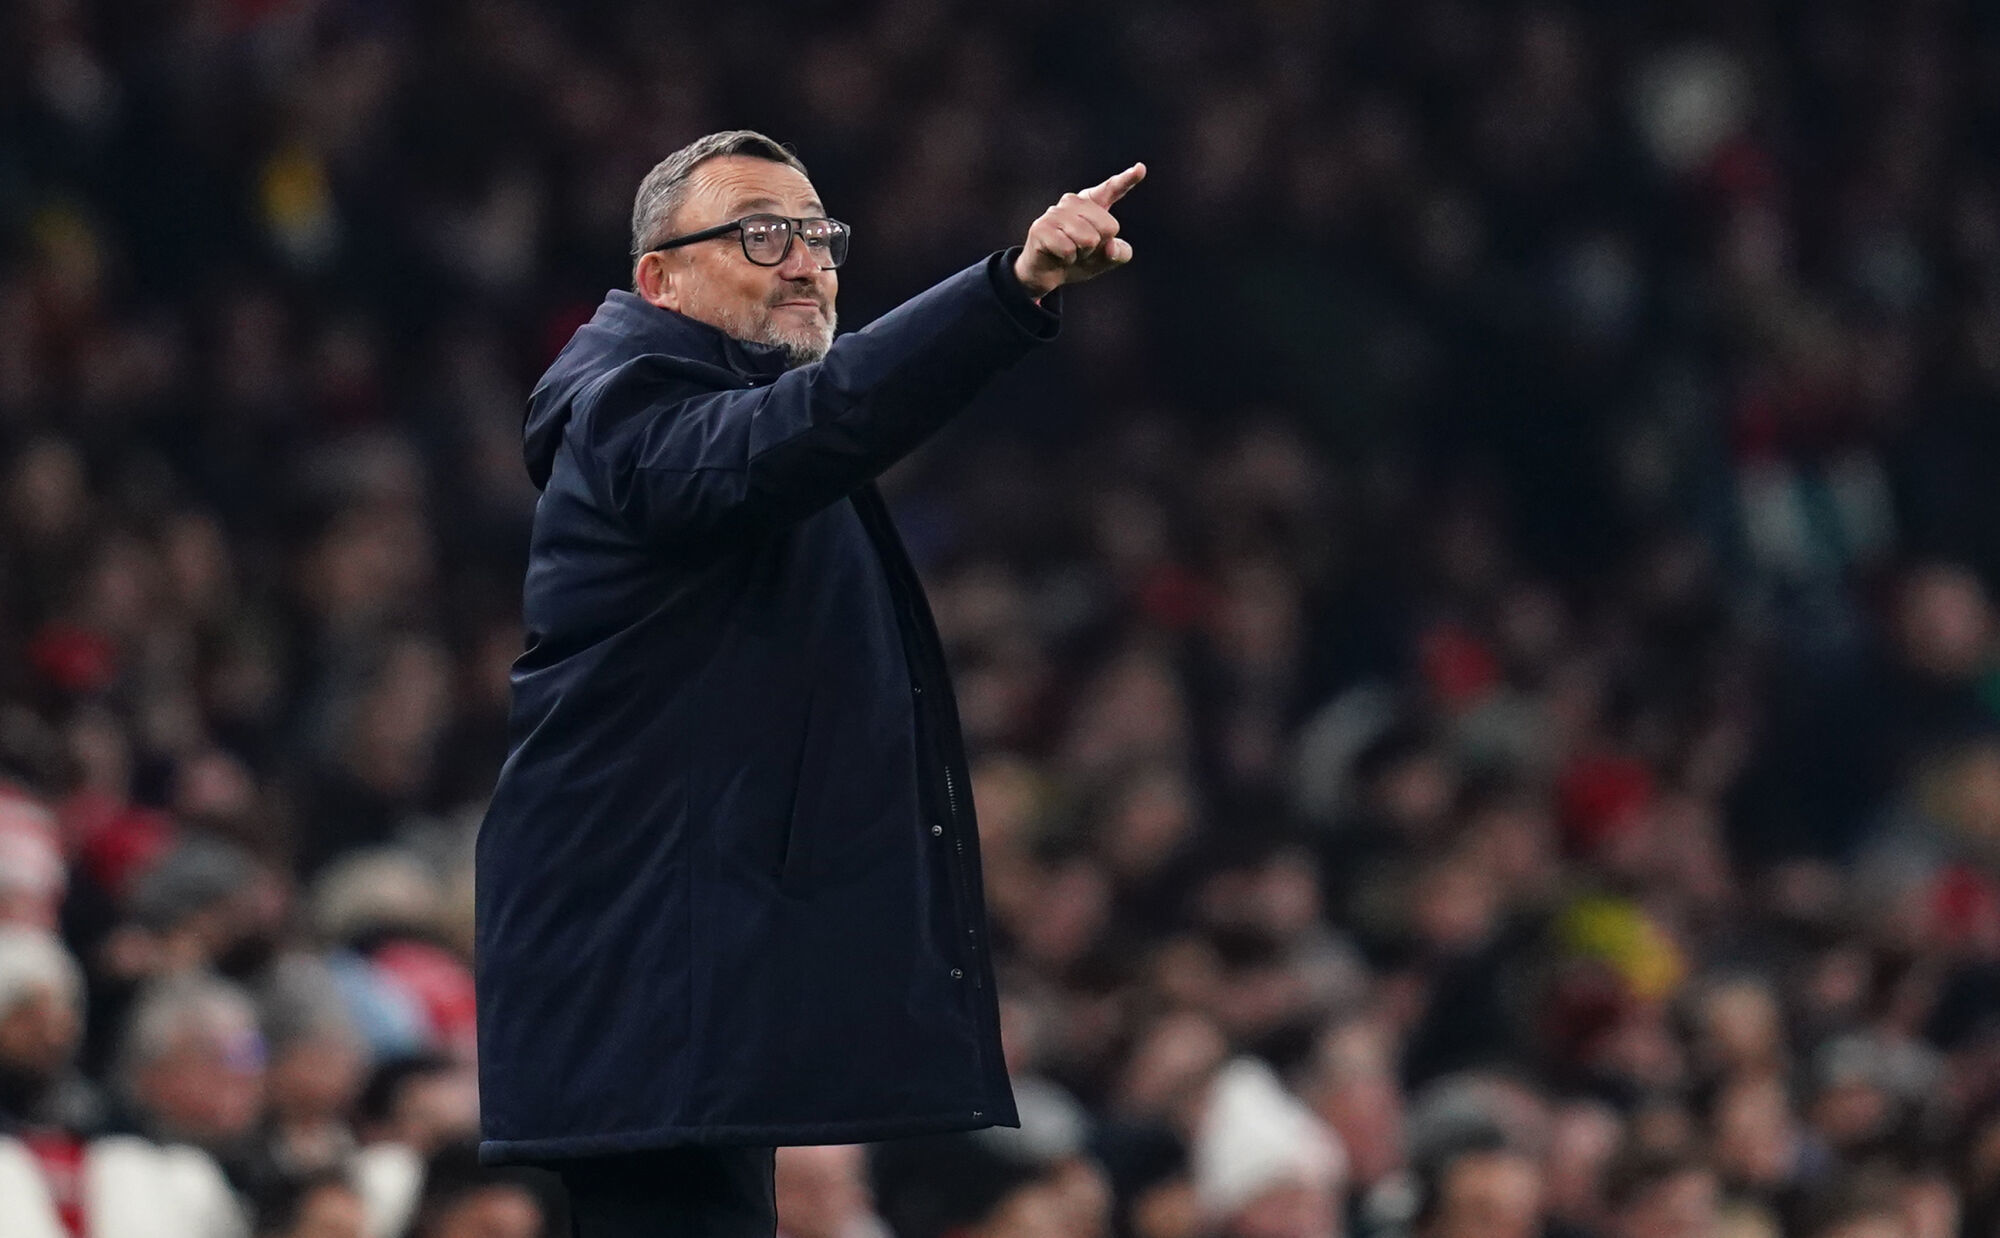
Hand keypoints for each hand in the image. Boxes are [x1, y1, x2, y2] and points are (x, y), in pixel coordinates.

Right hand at [1013, 162, 1145, 298]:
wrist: (1046, 273)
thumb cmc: (1078, 259)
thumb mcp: (1106, 258)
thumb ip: (1120, 253)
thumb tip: (1110, 246)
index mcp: (1092, 204)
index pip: (1112, 189)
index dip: (1127, 179)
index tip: (1140, 168)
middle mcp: (1073, 202)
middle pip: (1109, 227)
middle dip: (1099, 247)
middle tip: (1082, 250)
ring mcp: (1055, 212)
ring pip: (1088, 239)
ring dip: (1081, 255)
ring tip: (1070, 252)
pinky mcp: (1041, 227)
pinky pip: (1068, 249)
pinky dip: (1067, 260)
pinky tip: (1058, 256)